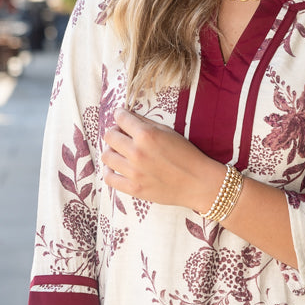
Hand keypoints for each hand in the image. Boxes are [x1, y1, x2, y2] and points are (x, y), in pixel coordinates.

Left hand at [102, 108, 220, 210]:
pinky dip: (109, 172)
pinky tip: (115, 169)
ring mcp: (133, 172)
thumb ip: (146, 123)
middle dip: (114, 132)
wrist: (199, 183)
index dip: (119, 115)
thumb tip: (127, 117)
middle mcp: (137, 152)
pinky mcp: (134, 189)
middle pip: (109, 136)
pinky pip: (109, 179)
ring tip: (119, 152)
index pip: (120, 118)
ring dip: (111, 151)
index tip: (121, 117)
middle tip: (121, 135)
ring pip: (106, 156)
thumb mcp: (169, 132)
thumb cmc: (187, 155)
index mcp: (146, 135)